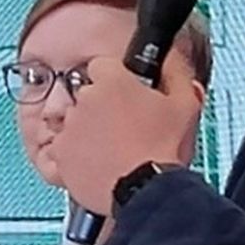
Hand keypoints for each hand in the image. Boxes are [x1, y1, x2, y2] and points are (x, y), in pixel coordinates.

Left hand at [51, 56, 200, 214]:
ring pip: (75, 122)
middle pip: (88, 96)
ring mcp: (69, 127)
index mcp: (112, 82)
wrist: (146, 190)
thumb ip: (176, 72)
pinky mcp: (59, 153)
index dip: (114, 80)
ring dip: (88, 132)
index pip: (102, 66)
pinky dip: (76, 155)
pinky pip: (63, 149)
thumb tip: (173, 55)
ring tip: (114, 149)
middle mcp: (84, 100)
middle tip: (124, 127)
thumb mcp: (185, 104)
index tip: (123, 93)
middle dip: (102, 108)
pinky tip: (98, 163)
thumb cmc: (164, 149)